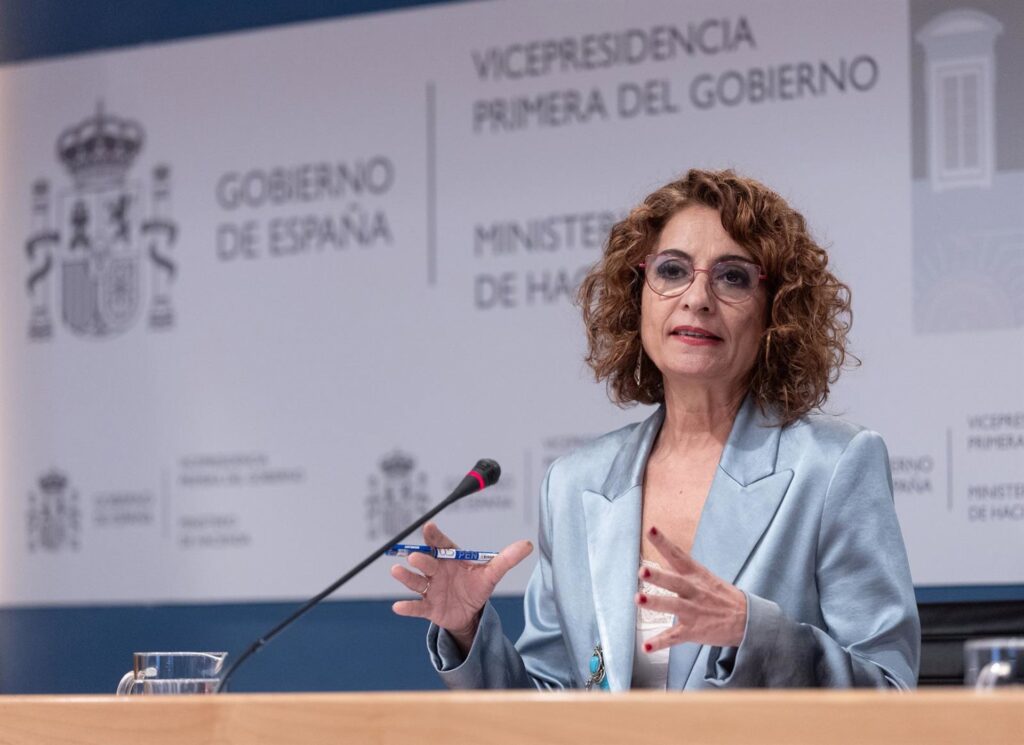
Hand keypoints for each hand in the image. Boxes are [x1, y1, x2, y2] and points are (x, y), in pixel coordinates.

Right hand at [391, 521, 532, 653]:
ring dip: (406, 577)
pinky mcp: (428, 608)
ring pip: (417, 582)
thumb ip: (507, 559)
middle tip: (415, 556)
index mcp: (450, 558)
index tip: (428, 527)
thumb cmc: (476, 586)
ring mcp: (431, 589)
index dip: (434, 536)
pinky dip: (406, 607)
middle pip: (427, 562)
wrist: (469, 613)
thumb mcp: (492, 573)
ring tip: (396, 571)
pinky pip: (416, 607)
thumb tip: (527, 545)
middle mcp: (437, 571)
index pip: (440, 543)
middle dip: (421, 559)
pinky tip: (397, 607)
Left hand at [636, 525, 746, 651]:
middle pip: (674, 581)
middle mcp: (694, 591)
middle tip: (642, 571)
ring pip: (672, 606)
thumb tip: (663, 556)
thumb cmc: (722, 596)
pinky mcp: (693, 631)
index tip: (650, 529)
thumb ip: (683, 570)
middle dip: (658, 577)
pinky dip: (660, 643)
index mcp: (696, 575)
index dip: (664, 542)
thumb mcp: (705, 577)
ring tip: (637, 600)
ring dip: (655, 603)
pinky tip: (647, 647)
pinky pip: (675, 637)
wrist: (748, 620)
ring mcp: (693, 611)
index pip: (678, 555)